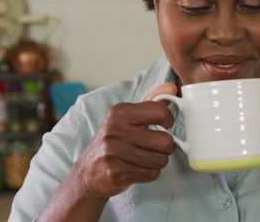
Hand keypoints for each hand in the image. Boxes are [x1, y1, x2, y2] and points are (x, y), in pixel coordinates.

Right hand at [76, 83, 177, 198]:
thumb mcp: (127, 118)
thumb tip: (172, 86)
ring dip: (156, 163)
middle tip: (152, 149)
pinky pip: (151, 174)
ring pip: (160, 160)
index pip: (161, 112)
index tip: (163, 127)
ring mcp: (113, 151)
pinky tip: (136, 170)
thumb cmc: (113, 144)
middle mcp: (115, 129)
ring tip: (142, 160)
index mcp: (120, 112)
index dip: (168, 122)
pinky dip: (148, 174)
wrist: (87, 174)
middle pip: (165, 141)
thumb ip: (151, 102)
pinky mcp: (114, 172)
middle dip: (164, 149)